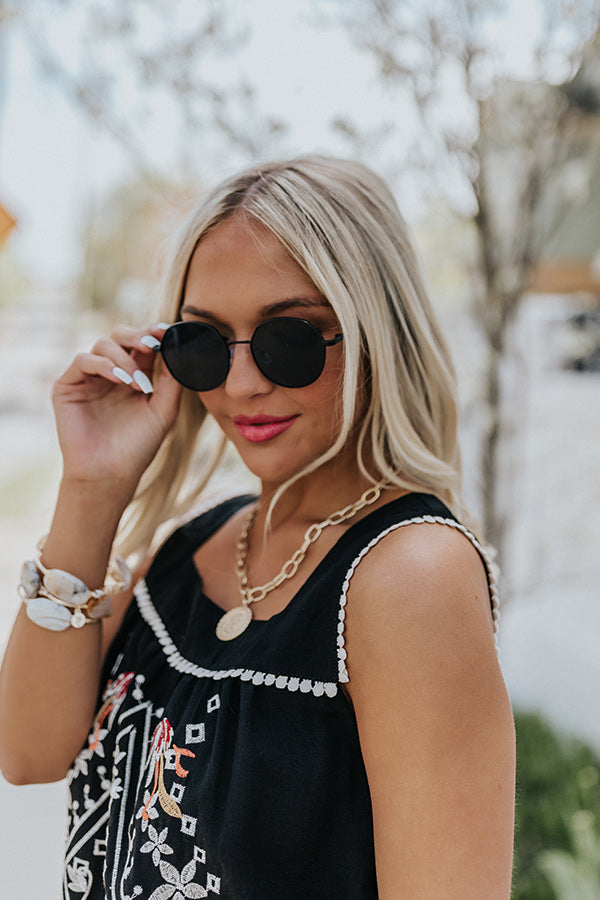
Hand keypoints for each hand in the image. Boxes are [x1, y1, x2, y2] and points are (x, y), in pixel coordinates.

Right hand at [52, 324, 182, 493]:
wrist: (110, 474)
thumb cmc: (138, 447)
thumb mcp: (164, 410)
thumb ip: (173, 380)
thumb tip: (179, 347)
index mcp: (134, 376)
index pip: (142, 345)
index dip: (154, 333)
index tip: (168, 331)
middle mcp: (110, 373)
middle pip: (120, 336)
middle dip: (138, 336)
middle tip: (152, 346)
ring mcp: (88, 378)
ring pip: (103, 344)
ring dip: (124, 359)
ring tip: (137, 384)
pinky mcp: (67, 386)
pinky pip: (82, 360)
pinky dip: (103, 365)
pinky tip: (120, 380)